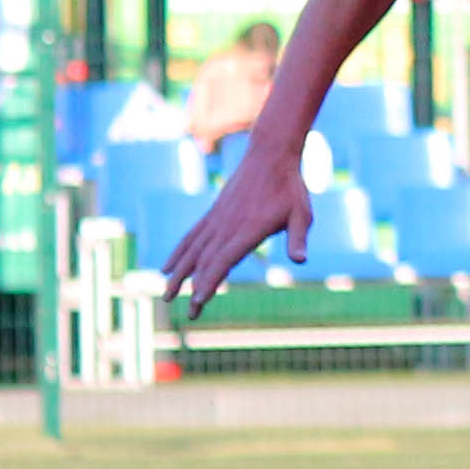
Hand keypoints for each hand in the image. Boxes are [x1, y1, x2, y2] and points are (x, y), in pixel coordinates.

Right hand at [160, 141, 310, 318]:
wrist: (270, 155)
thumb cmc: (290, 188)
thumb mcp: (302, 214)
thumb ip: (298, 238)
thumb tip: (301, 260)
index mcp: (248, 229)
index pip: (224, 259)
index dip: (210, 280)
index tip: (200, 300)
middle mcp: (227, 225)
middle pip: (205, 260)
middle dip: (193, 288)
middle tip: (189, 313)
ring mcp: (217, 219)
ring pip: (192, 250)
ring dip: (179, 274)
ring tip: (167, 295)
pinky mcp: (213, 214)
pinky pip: (192, 237)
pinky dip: (178, 253)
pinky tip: (168, 268)